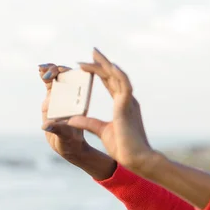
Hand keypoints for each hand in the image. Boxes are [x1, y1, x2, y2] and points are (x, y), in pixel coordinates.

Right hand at [39, 64, 89, 160]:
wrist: (69, 147)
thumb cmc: (72, 142)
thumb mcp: (67, 137)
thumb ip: (58, 130)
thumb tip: (46, 125)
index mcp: (79, 104)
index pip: (78, 85)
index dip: (72, 76)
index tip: (64, 74)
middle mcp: (72, 98)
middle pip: (66, 78)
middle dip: (58, 72)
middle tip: (49, 73)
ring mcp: (62, 97)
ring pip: (57, 79)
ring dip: (49, 71)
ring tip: (42, 69)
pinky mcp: (52, 100)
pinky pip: (50, 85)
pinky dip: (45, 77)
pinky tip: (40, 71)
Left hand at [66, 48, 161, 176]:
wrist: (136, 158)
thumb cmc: (123, 147)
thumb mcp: (102, 131)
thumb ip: (89, 122)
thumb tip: (72, 118)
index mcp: (123, 106)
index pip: (110, 84)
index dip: (100, 72)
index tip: (88, 63)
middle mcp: (127, 101)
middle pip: (113, 76)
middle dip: (102, 62)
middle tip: (92, 51)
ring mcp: (128, 102)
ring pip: (117, 77)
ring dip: (106, 64)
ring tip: (94, 54)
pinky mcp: (127, 106)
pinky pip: (124, 85)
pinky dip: (118, 74)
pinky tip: (110, 65)